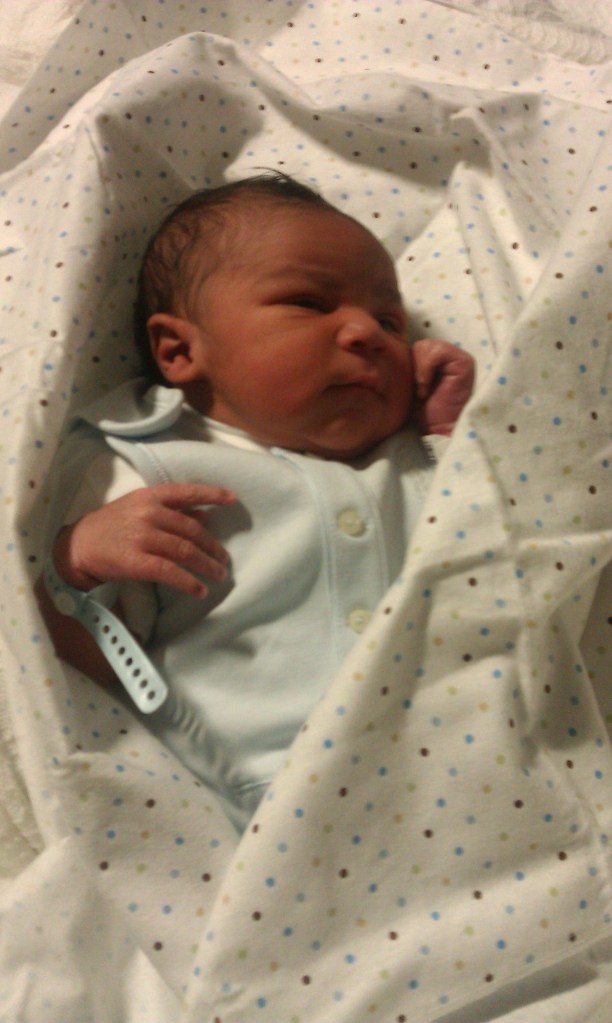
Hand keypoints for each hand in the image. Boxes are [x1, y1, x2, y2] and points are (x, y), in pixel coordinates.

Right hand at [53, 483, 236, 597]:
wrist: (78, 545)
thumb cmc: (112, 526)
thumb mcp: (139, 509)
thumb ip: (171, 511)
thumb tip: (205, 514)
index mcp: (150, 497)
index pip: (186, 492)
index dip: (212, 495)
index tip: (232, 500)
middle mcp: (148, 513)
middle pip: (192, 530)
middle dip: (213, 546)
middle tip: (224, 559)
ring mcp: (142, 537)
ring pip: (185, 550)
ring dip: (207, 564)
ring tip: (219, 574)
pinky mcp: (137, 561)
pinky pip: (170, 572)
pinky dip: (189, 582)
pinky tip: (200, 590)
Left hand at [412, 338, 474, 435]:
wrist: (436, 429)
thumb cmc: (421, 411)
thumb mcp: (407, 383)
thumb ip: (406, 364)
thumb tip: (389, 348)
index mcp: (434, 359)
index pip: (413, 347)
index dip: (406, 365)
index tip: (410, 387)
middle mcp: (447, 356)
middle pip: (419, 345)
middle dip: (413, 368)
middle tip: (418, 390)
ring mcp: (457, 357)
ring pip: (426, 345)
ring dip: (420, 370)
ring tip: (423, 390)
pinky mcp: (464, 361)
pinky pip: (437, 351)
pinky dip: (426, 368)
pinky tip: (427, 386)